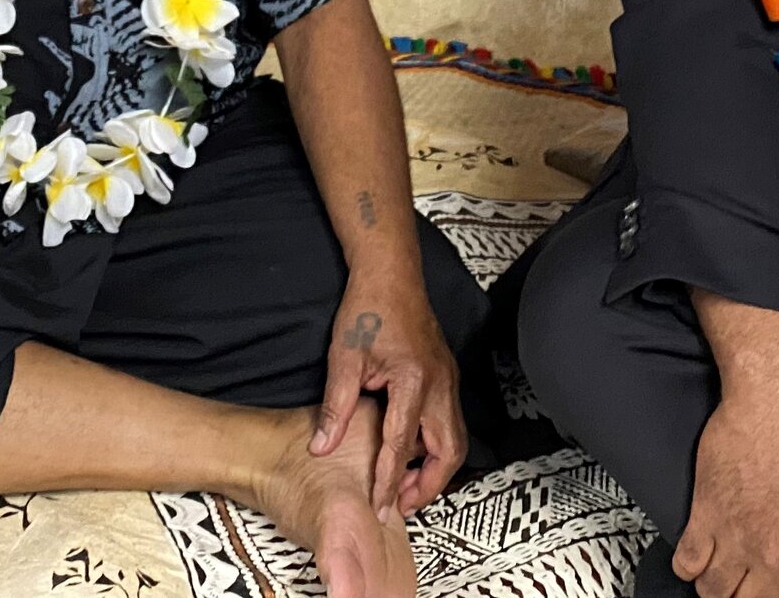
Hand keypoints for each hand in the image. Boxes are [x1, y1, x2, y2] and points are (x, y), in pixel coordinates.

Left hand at [310, 263, 465, 517]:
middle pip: (448, 452)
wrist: (390, 272)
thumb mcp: (344, 358)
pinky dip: (436, 445)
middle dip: (429, 484)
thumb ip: (336, 407)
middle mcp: (440, 384)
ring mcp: (448, 380)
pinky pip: (449, 421)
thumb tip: (323, 446)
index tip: (379, 506)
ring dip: (435, 467)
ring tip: (406, 485)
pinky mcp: (447, 376)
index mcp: (414, 380)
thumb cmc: (369, 307)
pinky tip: (412, 451)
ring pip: (455, 439)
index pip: (402, 445)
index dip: (389, 480)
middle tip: (402, 504)